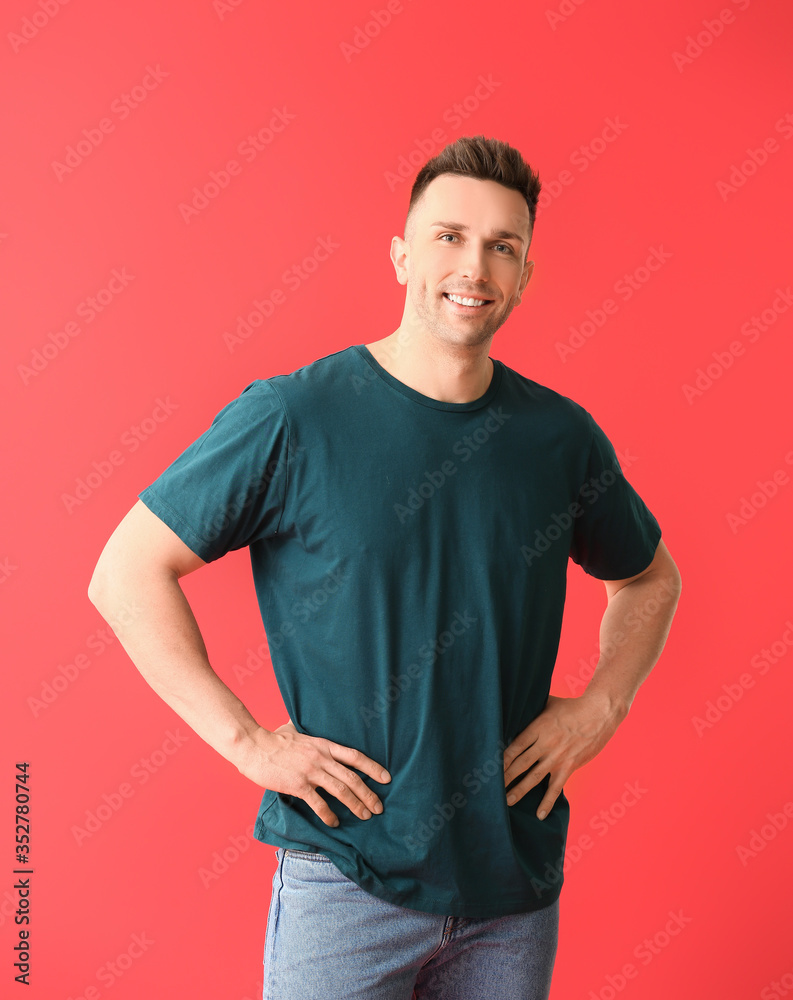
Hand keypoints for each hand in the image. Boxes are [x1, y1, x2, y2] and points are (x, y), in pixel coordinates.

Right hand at [234, 721, 390, 827]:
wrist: (254, 747)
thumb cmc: (272, 738)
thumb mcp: (296, 730)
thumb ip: (307, 733)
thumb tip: (304, 725)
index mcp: (324, 744)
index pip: (355, 756)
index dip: (373, 768)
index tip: (386, 778)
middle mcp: (321, 758)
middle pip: (352, 778)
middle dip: (369, 794)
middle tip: (379, 807)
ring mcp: (311, 772)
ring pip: (341, 791)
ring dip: (356, 805)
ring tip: (365, 816)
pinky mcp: (298, 785)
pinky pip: (319, 803)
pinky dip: (329, 815)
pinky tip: (335, 822)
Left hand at [502, 693, 624, 820]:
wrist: (599, 714)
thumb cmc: (572, 707)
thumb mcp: (548, 703)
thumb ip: (532, 708)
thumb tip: (517, 704)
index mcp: (538, 727)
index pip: (515, 746)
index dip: (502, 758)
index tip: (490, 768)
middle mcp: (545, 743)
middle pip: (521, 763)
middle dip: (505, 776)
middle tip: (492, 788)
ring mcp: (557, 757)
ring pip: (534, 777)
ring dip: (519, 790)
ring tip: (507, 801)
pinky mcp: (569, 766)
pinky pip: (556, 787)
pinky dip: (547, 801)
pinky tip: (540, 814)